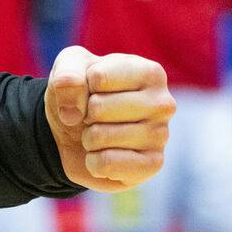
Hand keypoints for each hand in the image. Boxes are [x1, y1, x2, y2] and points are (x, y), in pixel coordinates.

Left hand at [44, 46, 174, 192]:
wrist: (77, 130)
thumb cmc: (81, 91)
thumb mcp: (68, 67)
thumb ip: (67, 75)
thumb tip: (74, 112)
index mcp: (149, 72)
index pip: (98, 78)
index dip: (82, 86)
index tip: (92, 89)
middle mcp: (163, 103)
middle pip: (98, 108)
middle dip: (84, 114)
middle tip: (94, 116)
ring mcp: (161, 135)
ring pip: (101, 136)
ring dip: (88, 138)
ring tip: (100, 133)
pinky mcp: (153, 165)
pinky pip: (106, 163)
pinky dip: (93, 162)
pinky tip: (104, 154)